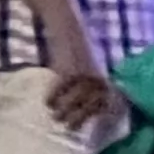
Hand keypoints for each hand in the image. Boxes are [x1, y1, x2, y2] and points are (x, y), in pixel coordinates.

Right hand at [39, 16, 116, 132]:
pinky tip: (47, 103)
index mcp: (106, 79)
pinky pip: (60, 89)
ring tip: (55, 118)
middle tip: (69, 128)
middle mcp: (99, 80)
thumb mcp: (91, 67)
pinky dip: (53, 97)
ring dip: (64, 111)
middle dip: (80, 118)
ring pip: (74, 101)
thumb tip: (87, 107)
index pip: (106, 104)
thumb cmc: (77, 48)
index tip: (91, 127)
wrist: (68, 26)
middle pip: (90, 106)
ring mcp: (85, 76)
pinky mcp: (69, 71)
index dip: (99, 117)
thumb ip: (92, 84)